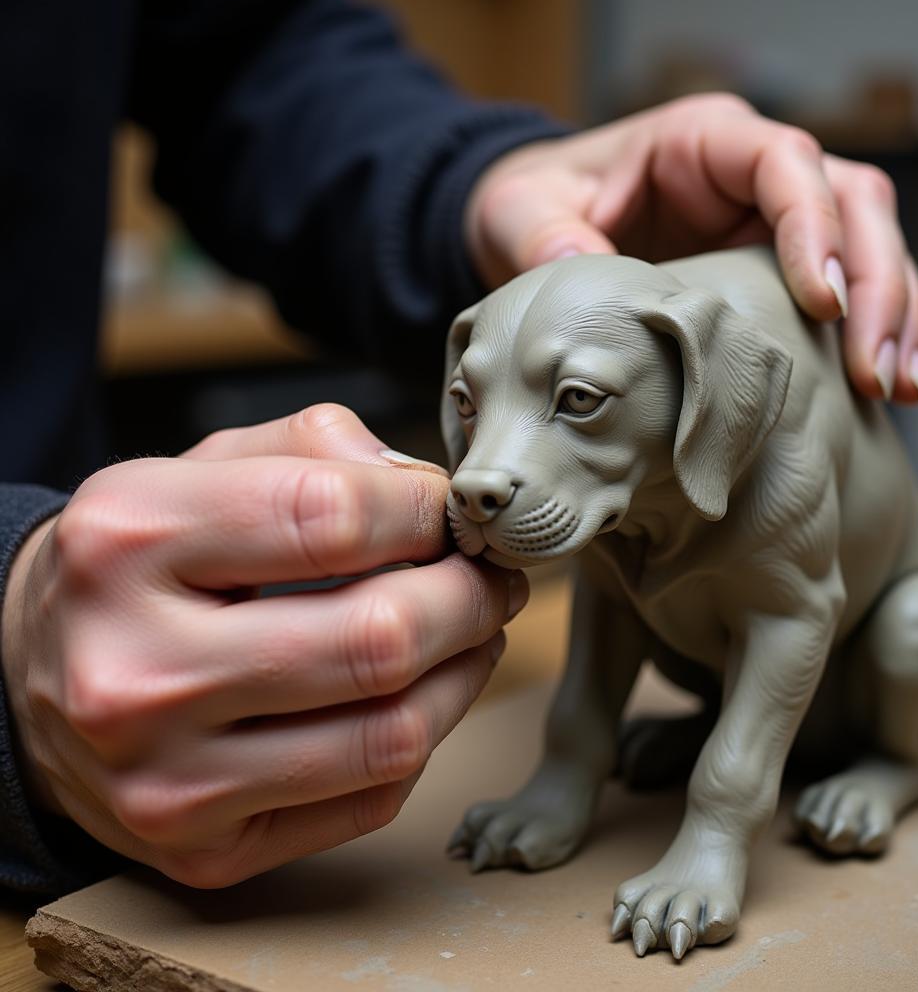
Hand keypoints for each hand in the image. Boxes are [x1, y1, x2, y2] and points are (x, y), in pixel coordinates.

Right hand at [0, 404, 526, 887]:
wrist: (32, 676)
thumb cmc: (136, 564)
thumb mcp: (195, 470)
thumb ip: (311, 448)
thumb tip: (422, 483)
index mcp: (130, 542)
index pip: (331, 517)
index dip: (425, 511)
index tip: (451, 513)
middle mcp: (136, 671)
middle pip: (376, 638)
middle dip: (469, 597)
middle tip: (492, 576)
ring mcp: (168, 779)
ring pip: (391, 734)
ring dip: (466, 671)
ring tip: (476, 630)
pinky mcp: (203, 849)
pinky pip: (371, 799)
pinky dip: (421, 738)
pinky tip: (418, 694)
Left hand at [466, 93, 917, 403]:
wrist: (536, 231)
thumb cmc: (532, 205)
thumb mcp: (520, 214)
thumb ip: (546, 239)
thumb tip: (586, 275)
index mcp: (702, 140)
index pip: (786, 163)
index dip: (816, 227)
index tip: (823, 301)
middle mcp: (752, 174)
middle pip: (855, 203)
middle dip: (877, 284)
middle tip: (875, 368)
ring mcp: (771, 221)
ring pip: (871, 245)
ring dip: (894, 315)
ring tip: (898, 387)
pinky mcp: (776, 267)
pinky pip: (848, 289)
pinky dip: (873, 332)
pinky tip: (885, 388)